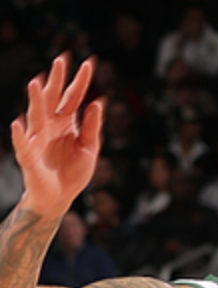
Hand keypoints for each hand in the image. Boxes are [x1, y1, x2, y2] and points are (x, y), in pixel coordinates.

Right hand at [11, 55, 103, 219]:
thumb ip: (92, 128)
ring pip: (36, 115)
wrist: (60, 196)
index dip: (81, 82)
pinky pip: (23, 144)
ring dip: (36, 100)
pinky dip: (19, 135)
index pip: (74, 98)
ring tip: (36, 84)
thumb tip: (98, 102)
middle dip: (57, 80)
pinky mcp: (29, 155)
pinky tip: (17, 125)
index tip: (89, 63)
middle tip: (61, 59)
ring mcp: (38, 137)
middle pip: (54, 98)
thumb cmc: (73, 172)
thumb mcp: (89, 149)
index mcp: (67, 123)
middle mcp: (51, 125)